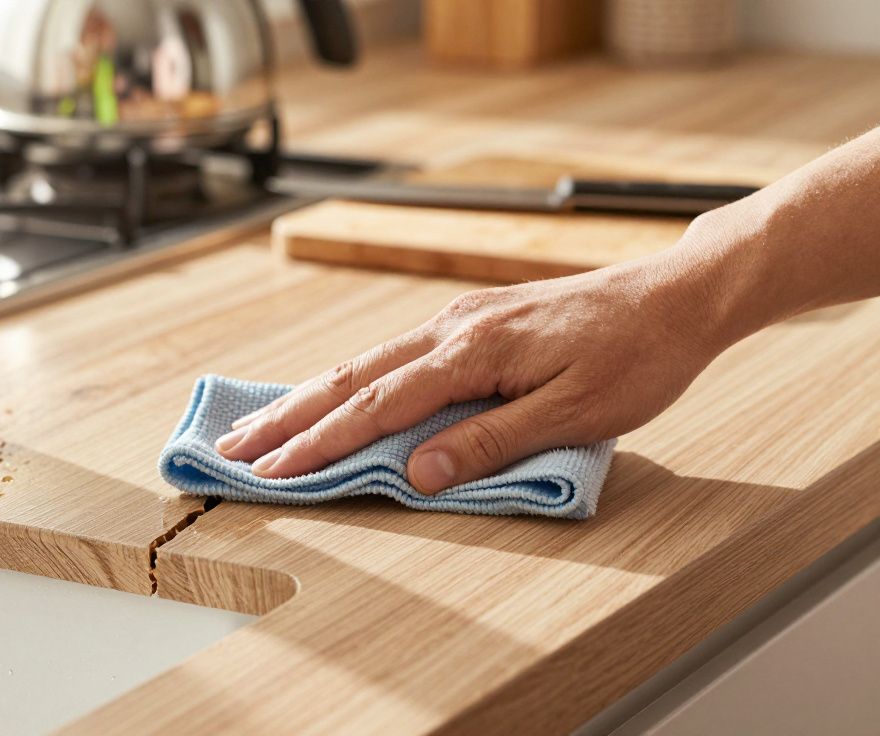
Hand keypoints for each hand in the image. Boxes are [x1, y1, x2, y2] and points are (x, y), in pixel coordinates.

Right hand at [215, 252, 723, 493]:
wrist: (675, 296)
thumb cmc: (637, 356)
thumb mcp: (574, 413)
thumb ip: (491, 442)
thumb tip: (418, 473)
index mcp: (471, 353)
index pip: (376, 407)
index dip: (320, 444)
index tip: (270, 471)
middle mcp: (452, 330)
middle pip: (351, 378)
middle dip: (289, 416)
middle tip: (234, 446)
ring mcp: (458, 320)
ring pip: (366, 361)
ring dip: (311, 395)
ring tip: (266, 423)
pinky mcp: (472, 321)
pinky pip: (394, 353)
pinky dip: (352, 379)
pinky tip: (336, 393)